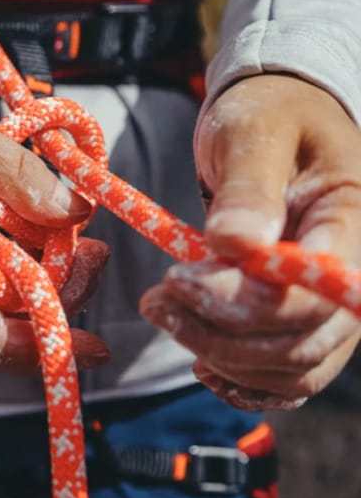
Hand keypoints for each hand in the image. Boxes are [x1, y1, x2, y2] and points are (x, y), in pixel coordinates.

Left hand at [140, 75, 360, 409]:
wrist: (280, 122)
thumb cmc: (270, 115)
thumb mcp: (254, 132)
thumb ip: (248, 186)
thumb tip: (236, 243)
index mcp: (350, 225)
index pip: (312, 297)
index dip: (242, 304)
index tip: (176, 277)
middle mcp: (351, 279)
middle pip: (299, 345)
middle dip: (219, 336)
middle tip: (155, 301)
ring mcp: (331, 307)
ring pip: (291, 371)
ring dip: (220, 359)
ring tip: (164, 314)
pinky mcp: (302, 322)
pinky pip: (285, 379)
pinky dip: (242, 382)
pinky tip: (200, 361)